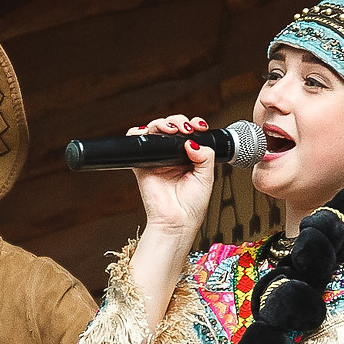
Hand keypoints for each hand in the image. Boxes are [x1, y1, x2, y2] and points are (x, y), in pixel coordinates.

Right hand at [128, 114, 216, 240]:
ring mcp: (156, 159)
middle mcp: (172, 156)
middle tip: (186, 128)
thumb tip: (192, 141)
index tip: (200, 126)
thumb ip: (205, 156)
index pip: (190, 133)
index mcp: (189, 158)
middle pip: (172, 127)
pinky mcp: (142, 165)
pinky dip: (137, 132)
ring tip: (172, 130)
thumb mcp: (207, 177)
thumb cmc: (191, 206)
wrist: (176, 222)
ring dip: (163, 123)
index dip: (194, 124)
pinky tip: (148, 132)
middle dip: (179, 121)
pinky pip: (136, 143)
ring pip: (155, 131)